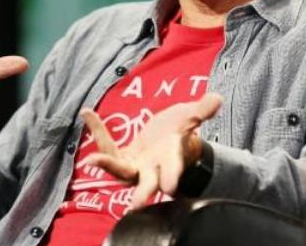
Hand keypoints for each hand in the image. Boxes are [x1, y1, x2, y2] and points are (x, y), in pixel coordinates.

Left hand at [79, 93, 222, 208]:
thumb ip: (202, 110)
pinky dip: (98, 131)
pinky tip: (88, 113)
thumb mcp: (190, 117)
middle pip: (147, 185)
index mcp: (172, 160)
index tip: (171, 187)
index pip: (174, 171)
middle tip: (134, 206)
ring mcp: (135, 167)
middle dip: (142, 195)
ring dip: (107, 164)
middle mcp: (153, 169)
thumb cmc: (180, 132)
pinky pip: (108, 148)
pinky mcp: (122, 158)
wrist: (167, 139)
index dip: (173, 177)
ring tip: (91, 159)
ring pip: (120, 171)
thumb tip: (217, 98)